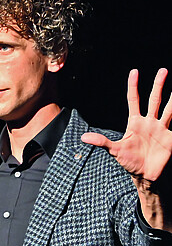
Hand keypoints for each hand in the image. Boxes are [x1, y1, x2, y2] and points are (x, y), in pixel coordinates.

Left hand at [81, 68, 171, 183]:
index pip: (133, 100)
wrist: (145, 175)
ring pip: (169, 109)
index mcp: (134, 122)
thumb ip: (101, 142)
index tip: (134, 72)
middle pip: (154, 99)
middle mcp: (149, 122)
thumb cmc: (129, 162)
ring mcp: (161, 128)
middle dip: (158, 85)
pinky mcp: (171, 137)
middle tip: (162, 70)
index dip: (133, 86)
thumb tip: (83, 137)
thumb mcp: (114, 151)